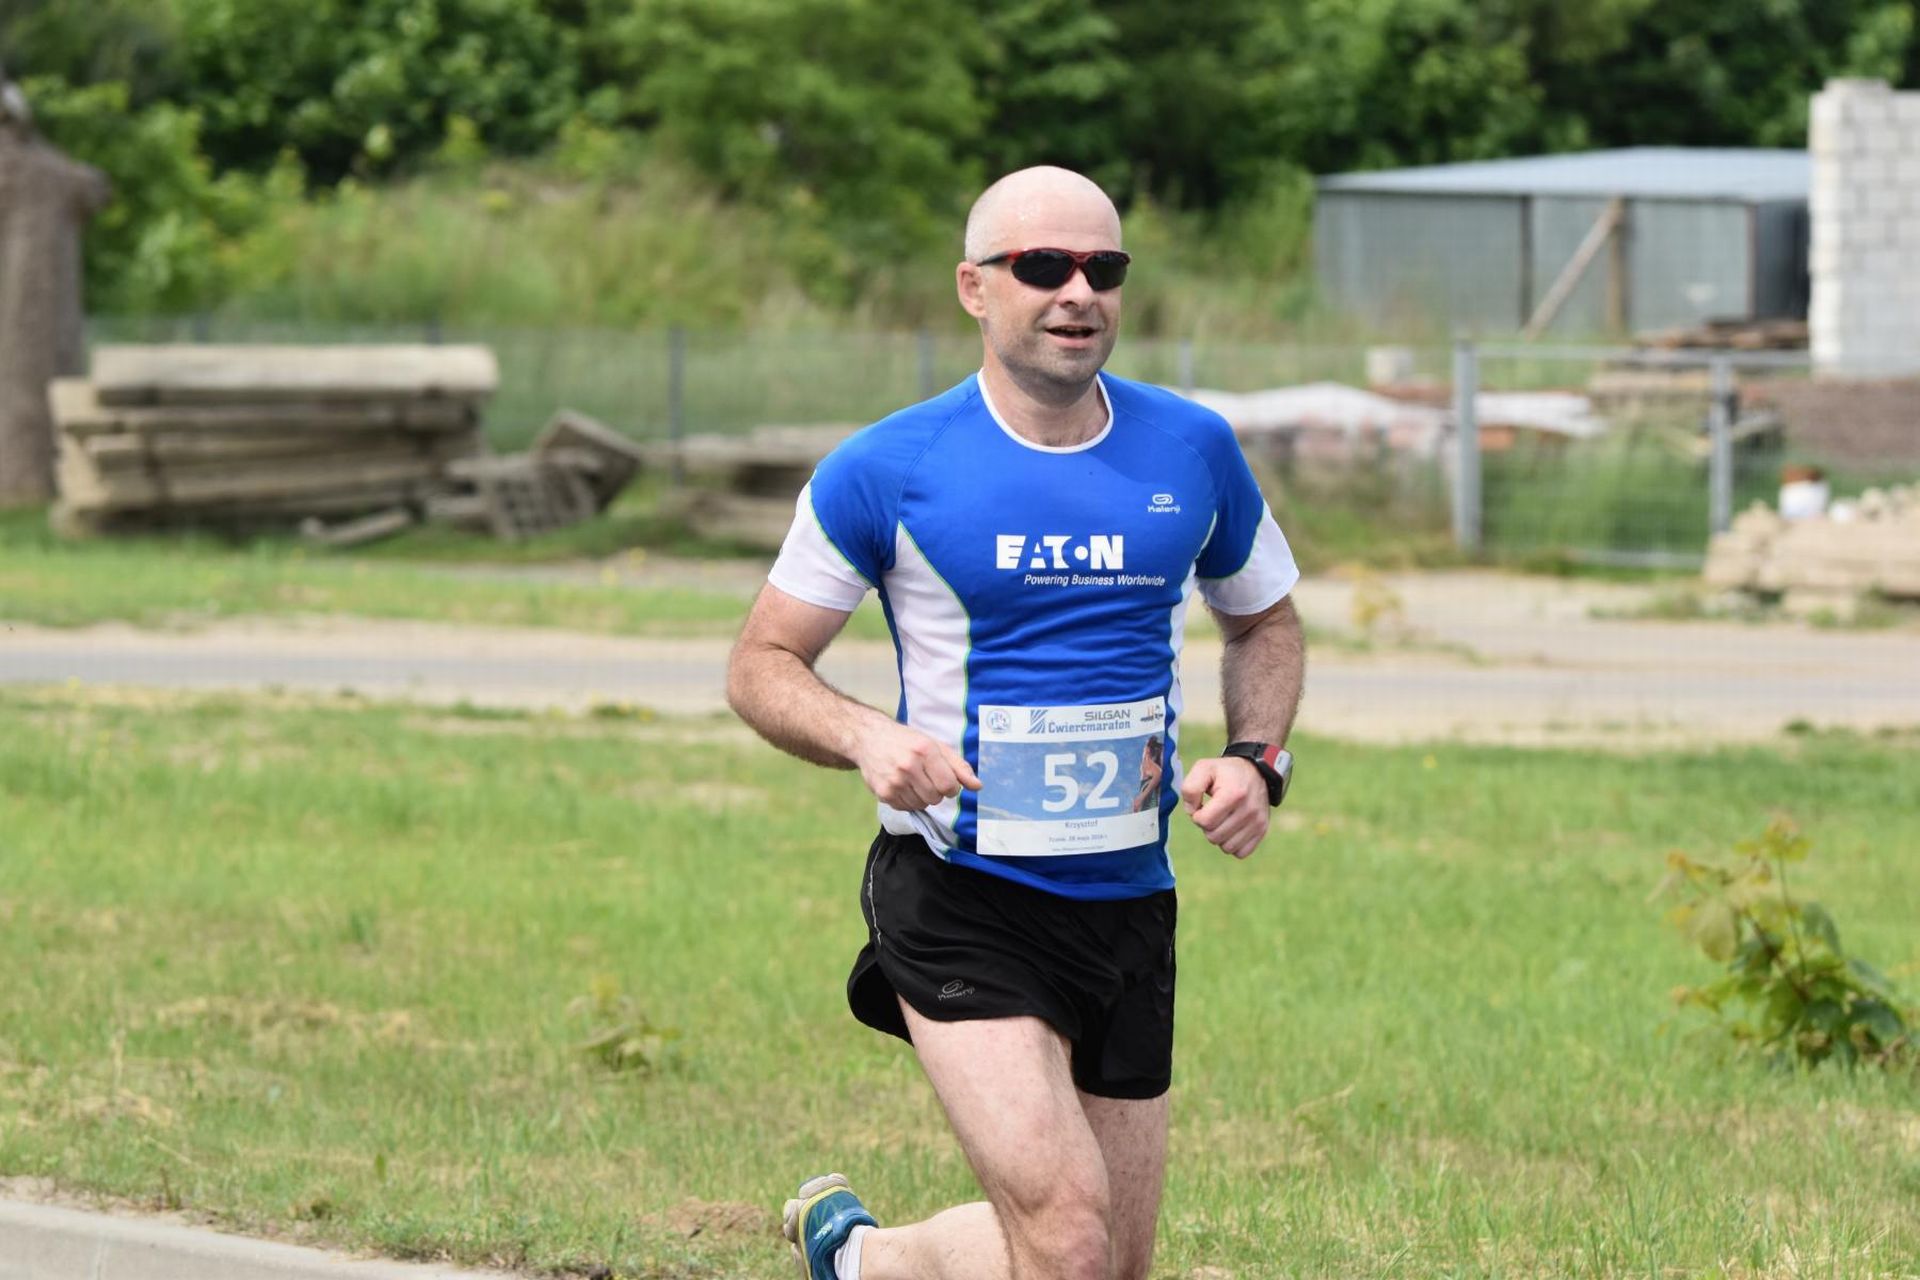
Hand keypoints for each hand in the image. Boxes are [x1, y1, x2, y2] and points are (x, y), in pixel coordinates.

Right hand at [852, 720, 980, 810]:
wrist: (868, 738)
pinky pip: (906, 808)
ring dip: (922, 797)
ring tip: (913, 780)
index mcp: (925, 751)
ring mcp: (894, 781)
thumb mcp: (934, 745)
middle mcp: (908, 766)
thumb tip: (977, 786)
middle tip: (927, 778)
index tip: (945, 780)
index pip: (949, 786)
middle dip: (936, 792)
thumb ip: (958, 766)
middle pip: (936, 798)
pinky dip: (908, 800)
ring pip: (921, 805)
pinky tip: (902, 785)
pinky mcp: (883, 792)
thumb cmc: (906, 741)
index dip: (951, 787)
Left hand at [1180, 756, 1270, 859]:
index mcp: (1233, 794)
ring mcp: (1257, 822)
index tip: (1202, 806)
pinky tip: (1231, 829)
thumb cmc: (1225, 772)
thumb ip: (1190, 788)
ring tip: (1223, 819)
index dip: (1197, 815)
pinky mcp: (1262, 830)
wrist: (1255, 771)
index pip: (1205, 821)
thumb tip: (1192, 812)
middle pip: (1213, 836)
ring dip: (1219, 836)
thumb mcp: (1204, 768)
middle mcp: (1249, 810)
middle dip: (1208, 826)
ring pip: (1226, 847)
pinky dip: (1232, 844)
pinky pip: (1240, 853)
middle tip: (1213, 812)